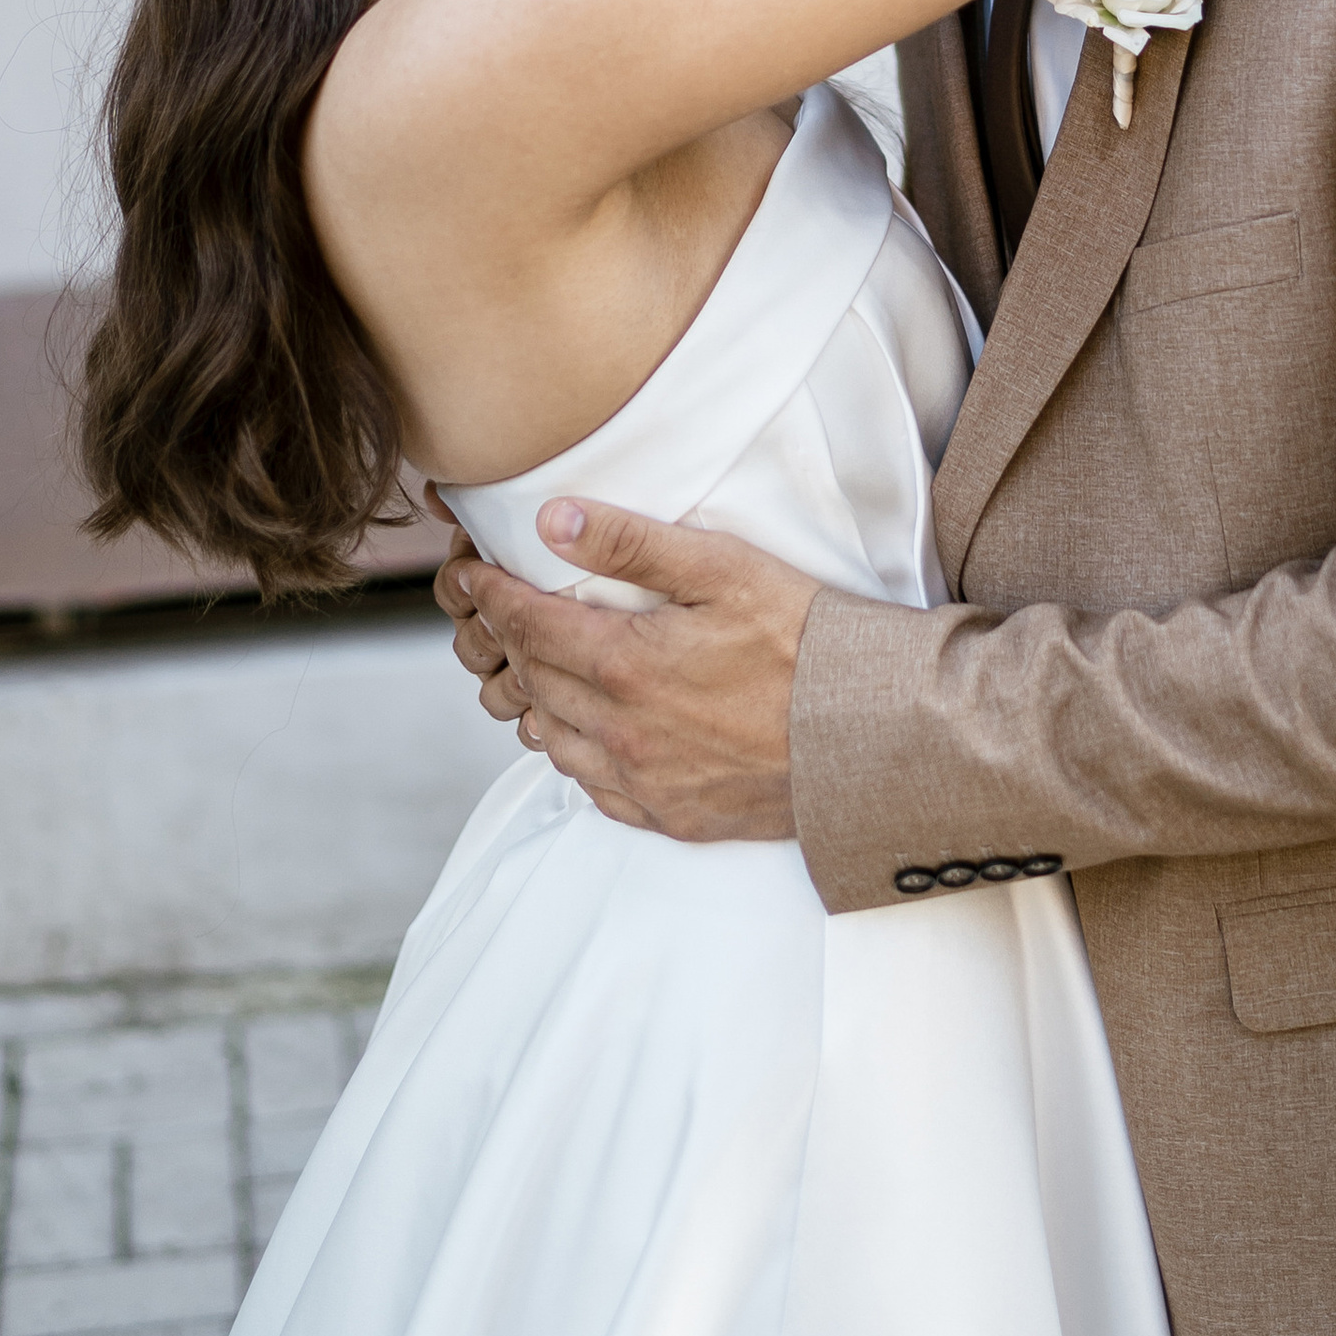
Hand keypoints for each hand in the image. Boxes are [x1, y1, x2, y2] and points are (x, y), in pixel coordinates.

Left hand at [448, 497, 820, 840]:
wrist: (867, 736)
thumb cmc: (804, 640)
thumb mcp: (723, 570)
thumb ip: (632, 545)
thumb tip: (552, 519)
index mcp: (625, 667)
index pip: (529, 626)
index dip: (492, 595)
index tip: (469, 572)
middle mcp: (620, 733)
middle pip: (536, 681)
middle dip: (509, 640)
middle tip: (497, 609)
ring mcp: (644, 782)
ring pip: (556, 741)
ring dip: (539, 700)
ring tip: (539, 667)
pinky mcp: (672, 816)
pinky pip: (595, 788)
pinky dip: (577, 754)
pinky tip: (588, 733)